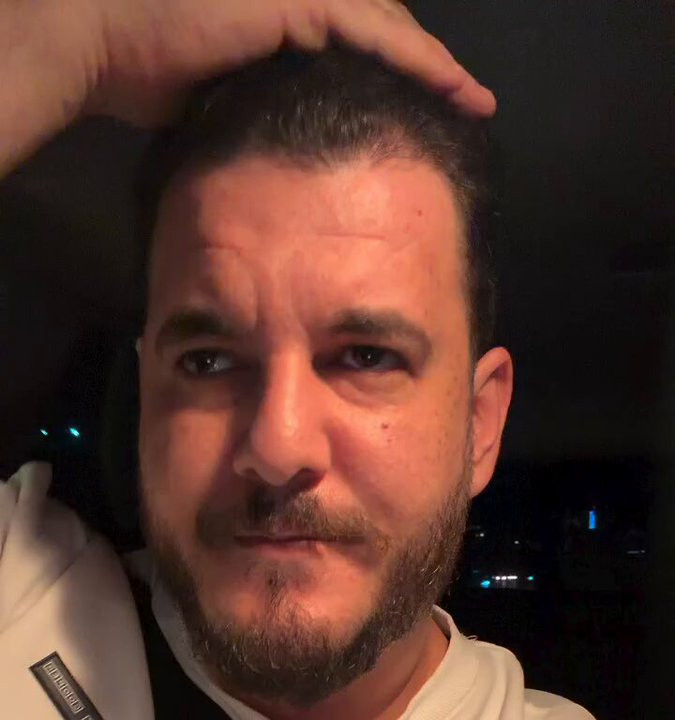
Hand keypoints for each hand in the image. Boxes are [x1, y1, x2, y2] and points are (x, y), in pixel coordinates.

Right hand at [83, 0, 495, 126]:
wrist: (103, 40)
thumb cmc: (143, 69)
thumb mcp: (218, 95)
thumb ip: (259, 104)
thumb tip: (278, 145)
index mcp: (282, 20)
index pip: (356, 39)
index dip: (396, 68)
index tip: (428, 105)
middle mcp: (300, 0)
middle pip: (384, 27)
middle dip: (427, 65)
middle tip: (468, 103)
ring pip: (391, 28)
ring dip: (437, 65)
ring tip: (475, 100)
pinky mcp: (301, 3)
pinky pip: (377, 36)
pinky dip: (420, 62)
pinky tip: (455, 86)